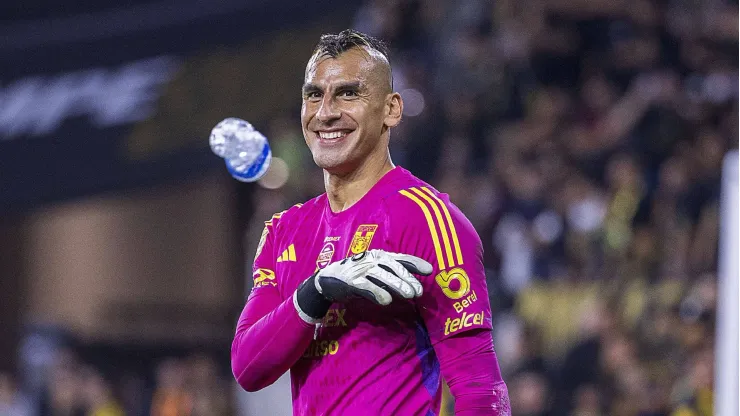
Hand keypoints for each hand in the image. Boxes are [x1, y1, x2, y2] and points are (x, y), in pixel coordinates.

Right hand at [293, 250, 432, 323]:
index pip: (401, 258)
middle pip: (393, 268)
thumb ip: (393, 278)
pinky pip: (366, 286)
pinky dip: (376, 292)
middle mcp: (372, 259)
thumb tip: (414, 288)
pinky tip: (387, 301)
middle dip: (407, 279)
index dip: (415, 263)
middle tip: (419, 292)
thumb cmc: (357, 276)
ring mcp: (361, 269)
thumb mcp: (376, 274)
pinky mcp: (350, 280)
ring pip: (382, 276)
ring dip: (397, 285)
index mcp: (380, 256)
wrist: (327, 280)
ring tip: (410, 295)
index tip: (430, 270)